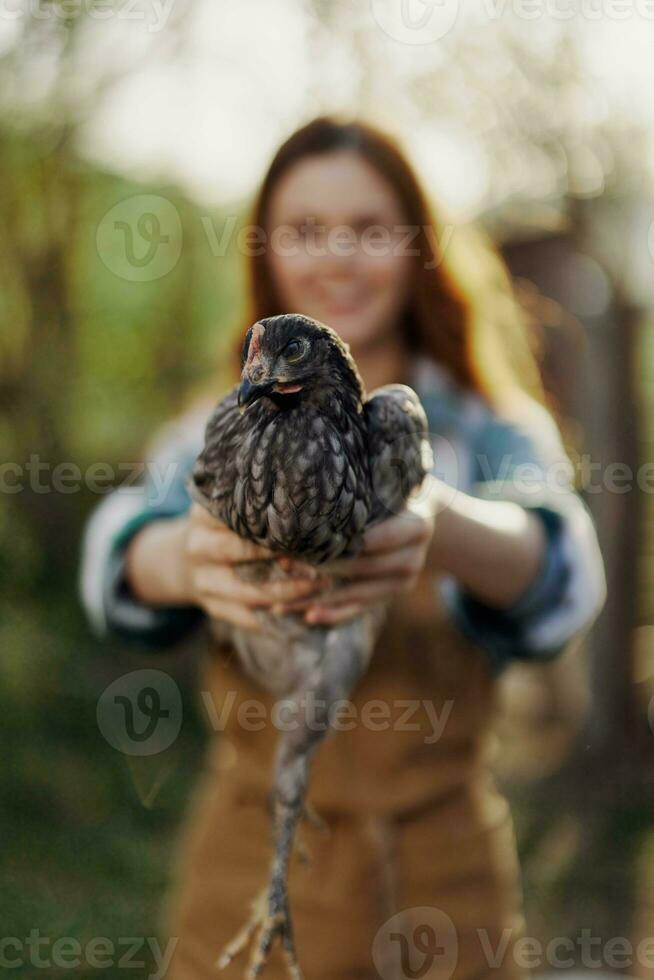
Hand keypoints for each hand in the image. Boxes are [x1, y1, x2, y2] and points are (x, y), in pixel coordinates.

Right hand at [180, 504, 333, 630]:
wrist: (188, 561)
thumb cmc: (226, 528)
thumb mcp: (231, 510)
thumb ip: (257, 507)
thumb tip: (309, 505)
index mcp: (203, 516)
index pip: (240, 518)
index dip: (274, 524)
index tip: (308, 527)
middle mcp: (199, 547)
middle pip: (243, 554)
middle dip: (284, 558)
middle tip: (320, 559)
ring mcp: (203, 580)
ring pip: (248, 591)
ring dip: (288, 592)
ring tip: (320, 586)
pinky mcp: (212, 606)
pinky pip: (246, 617)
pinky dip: (275, 619)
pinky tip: (304, 614)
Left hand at [279, 486, 437, 625]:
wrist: (418, 516)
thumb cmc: (390, 494)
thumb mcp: (386, 487)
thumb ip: (364, 494)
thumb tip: (317, 488)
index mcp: (418, 527)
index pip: (375, 537)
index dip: (341, 540)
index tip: (304, 539)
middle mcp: (414, 559)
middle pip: (363, 568)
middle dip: (321, 567)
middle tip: (284, 563)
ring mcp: (403, 581)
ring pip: (358, 594)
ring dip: (320, 598)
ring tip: (285, 600)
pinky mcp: (391, 596)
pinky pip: (360, 608)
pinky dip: (335, 614)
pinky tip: (309, 616)